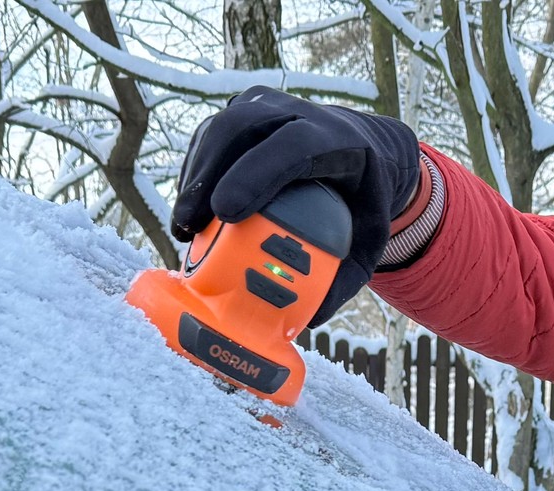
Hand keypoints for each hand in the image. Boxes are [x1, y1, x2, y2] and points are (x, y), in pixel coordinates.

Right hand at [170, 87, 423, 326]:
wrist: (368, 149)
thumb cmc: (363, 201)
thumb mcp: (369, 239)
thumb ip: (345, 276)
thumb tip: (306, 320)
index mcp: (337, 140)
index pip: (293, 147)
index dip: (256, 174)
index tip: (226, 213)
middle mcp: (299, 113)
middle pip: (243, 127)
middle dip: (207, 175)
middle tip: (189, 225)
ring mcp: (268, 107)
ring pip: (220, 129)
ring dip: (194, 177)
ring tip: (184, 227)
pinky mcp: (245, 112)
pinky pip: (210, 136)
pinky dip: (195, 173)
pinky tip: (190, 210)